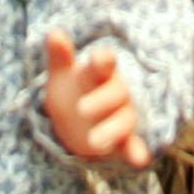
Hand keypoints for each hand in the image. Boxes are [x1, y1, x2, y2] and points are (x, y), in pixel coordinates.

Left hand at [42, 31, 153, 168]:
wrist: (77, 119)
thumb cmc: (72, 89)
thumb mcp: (61, 73)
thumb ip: (59, 55)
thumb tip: (53, 33)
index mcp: (99, 73)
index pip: (104, 64)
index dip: (103, 61)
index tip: (100, 58)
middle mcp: (115, 92)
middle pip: (116, 93)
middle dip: (101, 100)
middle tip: (81, 109)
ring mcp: (122, 115)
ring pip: (124, 120)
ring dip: (112, 129)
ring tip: (94, 142)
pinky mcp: (125, 140)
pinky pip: (134, 145)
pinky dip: (138, 152)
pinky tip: (140, 161)